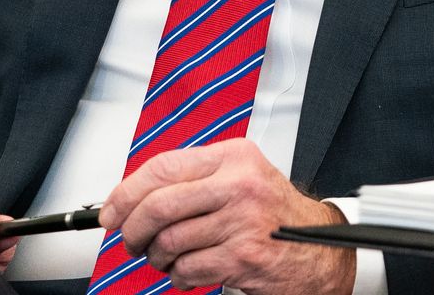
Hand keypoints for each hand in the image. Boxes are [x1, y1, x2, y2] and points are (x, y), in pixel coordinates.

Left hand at [98, 139, 353, 294]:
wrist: (321, 249)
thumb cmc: (276, 215)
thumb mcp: (240, 178)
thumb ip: (196, 178)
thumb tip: (134, 194)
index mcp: (233, 157)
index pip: (163, 167)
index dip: (127, 191)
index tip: (111, 210)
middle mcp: (238, 185)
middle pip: (159, 205)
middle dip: (132, 229)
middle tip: (129, 239)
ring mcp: (242, 222)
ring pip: (169, 241)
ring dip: (156, 257)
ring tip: (163, 258)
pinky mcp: (244, 257)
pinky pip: (188, 269)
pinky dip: (178, 276)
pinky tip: (186, 272)